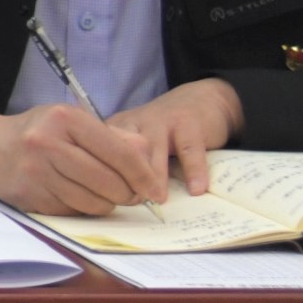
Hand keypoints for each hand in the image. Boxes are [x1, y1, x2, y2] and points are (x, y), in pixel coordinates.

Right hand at [0, 101, 181, 215]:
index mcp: (66, 119)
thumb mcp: (75, 123)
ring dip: (106, 204)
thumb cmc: (41, 133)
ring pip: (93, 202)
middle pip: (110, 182)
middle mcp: (48, 143)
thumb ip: (115, 138)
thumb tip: (149, 166)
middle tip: (131, 196)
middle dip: (128, 195)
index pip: (121, 154)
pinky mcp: (29, 195)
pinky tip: (77, 197)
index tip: (155, 191)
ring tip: (102, 195)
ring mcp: (35, 171)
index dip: (144, 176)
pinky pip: (72, 212)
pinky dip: (82, 209)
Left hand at [108, 79, 240, 196]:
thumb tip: (120, 203)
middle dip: (125, 177)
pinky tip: (196, 190)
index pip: (101, 154)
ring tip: (158, 199)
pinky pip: (189, 150)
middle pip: (122, 152)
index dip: (105, 178)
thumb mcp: (140, 145)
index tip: (109, 200)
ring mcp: (160, 121)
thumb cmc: (165, 132)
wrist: (201, 100)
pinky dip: (193, 170)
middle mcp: (133, 123)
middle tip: (131, 202)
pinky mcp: (188, 122)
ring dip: (154, 176)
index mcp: (116, 130)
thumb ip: (129, 167)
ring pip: (152, 150)